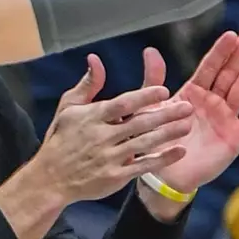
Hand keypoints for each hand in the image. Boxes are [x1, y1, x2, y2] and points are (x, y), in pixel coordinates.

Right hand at [30, 59, 194, 204]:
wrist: (50, 179)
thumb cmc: (61, 139)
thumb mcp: (68, 109)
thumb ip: (87, 84)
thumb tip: (95, 59)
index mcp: (92, 117)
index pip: (122, 104)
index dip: (143, 97)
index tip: (164, 91)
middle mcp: (102, 137)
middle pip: (138, 123)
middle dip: (164, 115)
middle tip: (187, 107)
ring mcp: (109, 158)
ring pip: (144, 144)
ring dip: (168, 134)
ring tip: (187, 125)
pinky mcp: (115, 176)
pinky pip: (143, 166)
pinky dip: (162, 159)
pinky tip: (179, 151)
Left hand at [153, 30, 238, 195]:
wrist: (165, 175)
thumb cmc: (155, 141)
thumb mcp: (150, 108)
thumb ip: (153, 80)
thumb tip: (150, 50)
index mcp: (192, 94)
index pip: (209, 67)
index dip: (220, 51)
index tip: (231, 34)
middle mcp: (211, 102)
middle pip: (229, 73)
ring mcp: (225, 117)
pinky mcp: (236, 135)